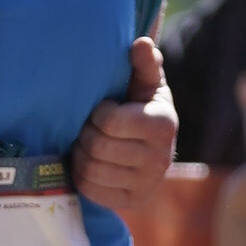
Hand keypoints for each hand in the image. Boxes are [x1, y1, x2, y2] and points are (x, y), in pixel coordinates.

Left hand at [71, 39, 177, 218]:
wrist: (152, 149)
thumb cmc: (142, 107)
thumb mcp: (146, 83)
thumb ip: (144, 63)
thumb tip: (140, 43)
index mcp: (163, 124)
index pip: (110, 122)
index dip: (97, 113)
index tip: (103, 109)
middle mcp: (160, 159)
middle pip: (98, 147)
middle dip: (86, 134)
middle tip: (89, 128)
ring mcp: (147, 185)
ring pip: (91, 170)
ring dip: (81, 154)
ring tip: (88, 144)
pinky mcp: (131, 202)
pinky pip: (91, 190)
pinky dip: (82, 175)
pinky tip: (90, 163)